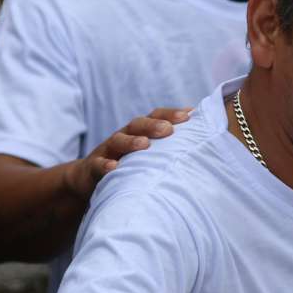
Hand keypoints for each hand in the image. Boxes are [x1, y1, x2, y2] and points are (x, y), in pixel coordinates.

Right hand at [63, 107, 191, 199]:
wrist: (87, 179)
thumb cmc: (128, 165)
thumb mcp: (148, 155)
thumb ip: (169, 147)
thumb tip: (205, 141)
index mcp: (139, 132)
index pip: (155, 117)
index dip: (171, 114)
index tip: (190, 116)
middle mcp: (124, 137)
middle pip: (137, 125)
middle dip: (153, 125)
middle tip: (169, 129)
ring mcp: (107, 151)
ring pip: (117, 141)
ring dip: (131, 141)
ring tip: (144, 145)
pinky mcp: (92, 169)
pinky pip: (97, 165)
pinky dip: (105, 165)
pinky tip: (114, 167)